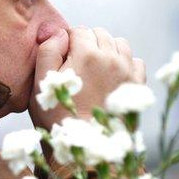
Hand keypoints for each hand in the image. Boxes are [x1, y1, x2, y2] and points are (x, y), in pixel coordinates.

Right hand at [29, 26, 144, 129]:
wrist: (86, 147)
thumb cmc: (58, 115)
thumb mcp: (41, 82)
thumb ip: (48, 50)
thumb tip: (61, 33)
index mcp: (87, 54)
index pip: (78, 30)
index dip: (68, 42)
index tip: (64, 59)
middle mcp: (111, 57)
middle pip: (99, 34)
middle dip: (88, 43)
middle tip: (78, 66)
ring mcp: (127, 70)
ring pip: (119, 44)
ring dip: (108, 50)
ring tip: (96, 69)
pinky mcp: (137, 84)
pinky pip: (135, 61)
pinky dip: (125, 64)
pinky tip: (112, 78)